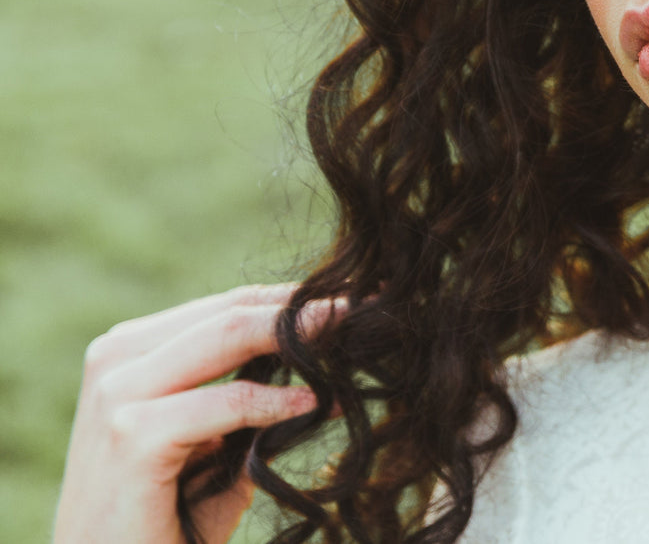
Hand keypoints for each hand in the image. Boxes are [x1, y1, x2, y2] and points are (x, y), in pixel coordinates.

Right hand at [53, 283, 336, 543]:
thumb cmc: (167, 514)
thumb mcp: (215, 440)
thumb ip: (253, 391)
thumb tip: (328, 355)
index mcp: (130, 350)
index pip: (228, 305)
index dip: (295, 298)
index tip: (359, 295)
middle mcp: (116, 360)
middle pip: (231, 311)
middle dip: (306, 306)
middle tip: (370, 305)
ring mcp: (118, 394)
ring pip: (226, 337)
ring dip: (298, 335)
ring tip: (352, 335)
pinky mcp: (132, 435)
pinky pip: (223, 403)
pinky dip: (273, 401)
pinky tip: (313, 404)